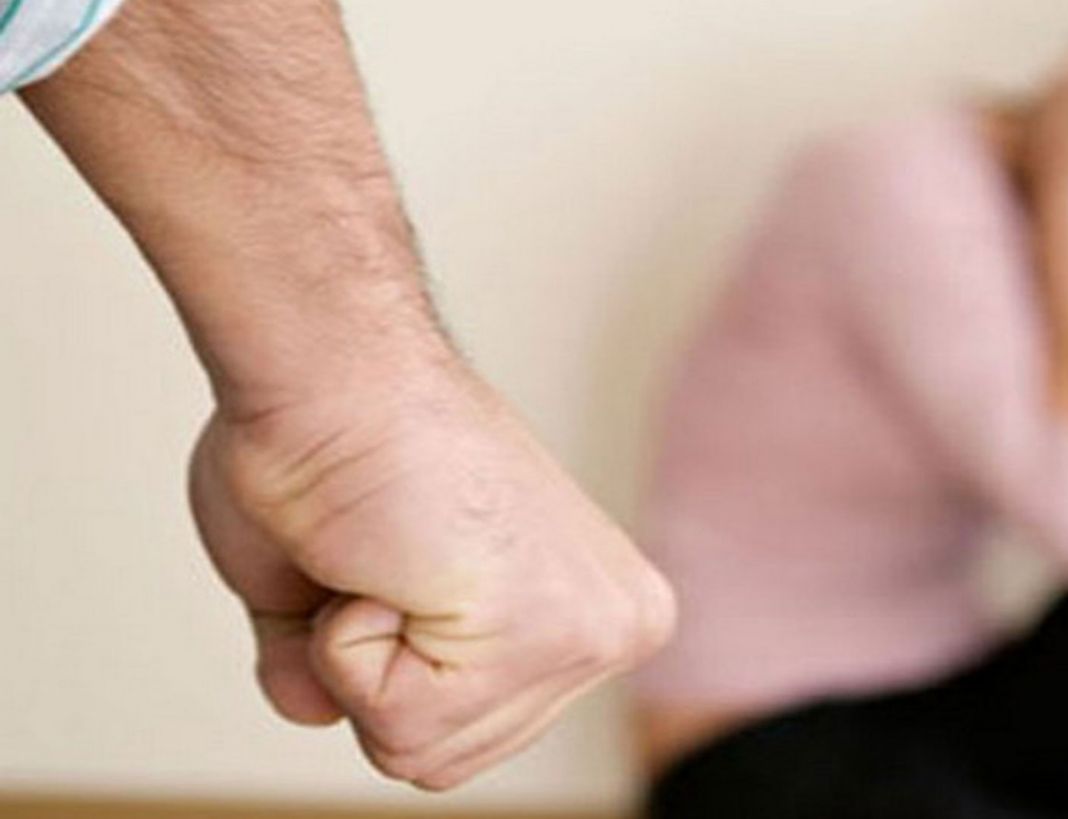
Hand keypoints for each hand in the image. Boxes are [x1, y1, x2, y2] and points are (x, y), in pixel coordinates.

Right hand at [189, 356, 675, 790]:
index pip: (461, 726)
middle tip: (382, 551)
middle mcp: (610, 628)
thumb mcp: (342, 585)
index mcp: (583, 611)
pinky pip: (401, 725)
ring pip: (419, 750)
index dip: (379, 655)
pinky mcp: (550, 632)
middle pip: (445, 753)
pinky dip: (348, 646)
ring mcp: (591, 635)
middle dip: (371, 663)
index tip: (392, 551)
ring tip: (386, 552)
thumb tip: (322, 706)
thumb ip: (354, 667)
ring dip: (356, 652)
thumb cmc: (328, 444)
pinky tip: (384, 559)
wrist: (335, 365)